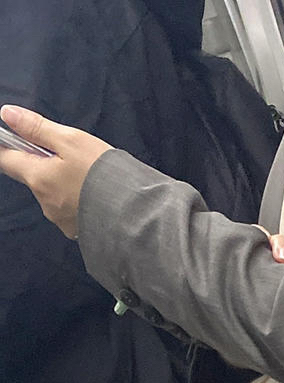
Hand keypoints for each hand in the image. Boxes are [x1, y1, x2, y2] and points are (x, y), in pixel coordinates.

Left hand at [0, 106, 110, 237]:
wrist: (134, 214)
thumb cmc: (103, 175)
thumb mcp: (70, 140)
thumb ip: (37, 128)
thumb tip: (8, 114)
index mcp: (38, 177)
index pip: (6, 160)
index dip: (6, 147)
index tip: (12, 139)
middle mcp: (44, 201)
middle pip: (32, 176)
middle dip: (43, 164)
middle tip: (67, 155)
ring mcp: (60, 219)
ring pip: (51, 194)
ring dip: (61, 183)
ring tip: (87, 177)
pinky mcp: (76, 230)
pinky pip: (68, 210)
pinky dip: (76, 200)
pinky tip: (93, 196)